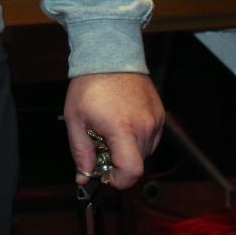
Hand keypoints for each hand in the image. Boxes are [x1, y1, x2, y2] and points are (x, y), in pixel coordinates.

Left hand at [63, 72, 164, 189]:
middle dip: (119, 161)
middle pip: (137, 162)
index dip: (119, 179)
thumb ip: (80, 150)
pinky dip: (138, 137)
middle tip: (102, 144)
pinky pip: (151, 137)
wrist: (109, 54)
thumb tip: (84, 175)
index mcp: (122, 128)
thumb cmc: (90, 83)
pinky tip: (123, 121)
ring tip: (112, 129)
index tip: (107, 173)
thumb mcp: (75, 118)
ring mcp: (155, 120)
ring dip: (129, 149)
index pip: (132, 170)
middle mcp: (143, 126)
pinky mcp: (160, 114)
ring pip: (145, 151)